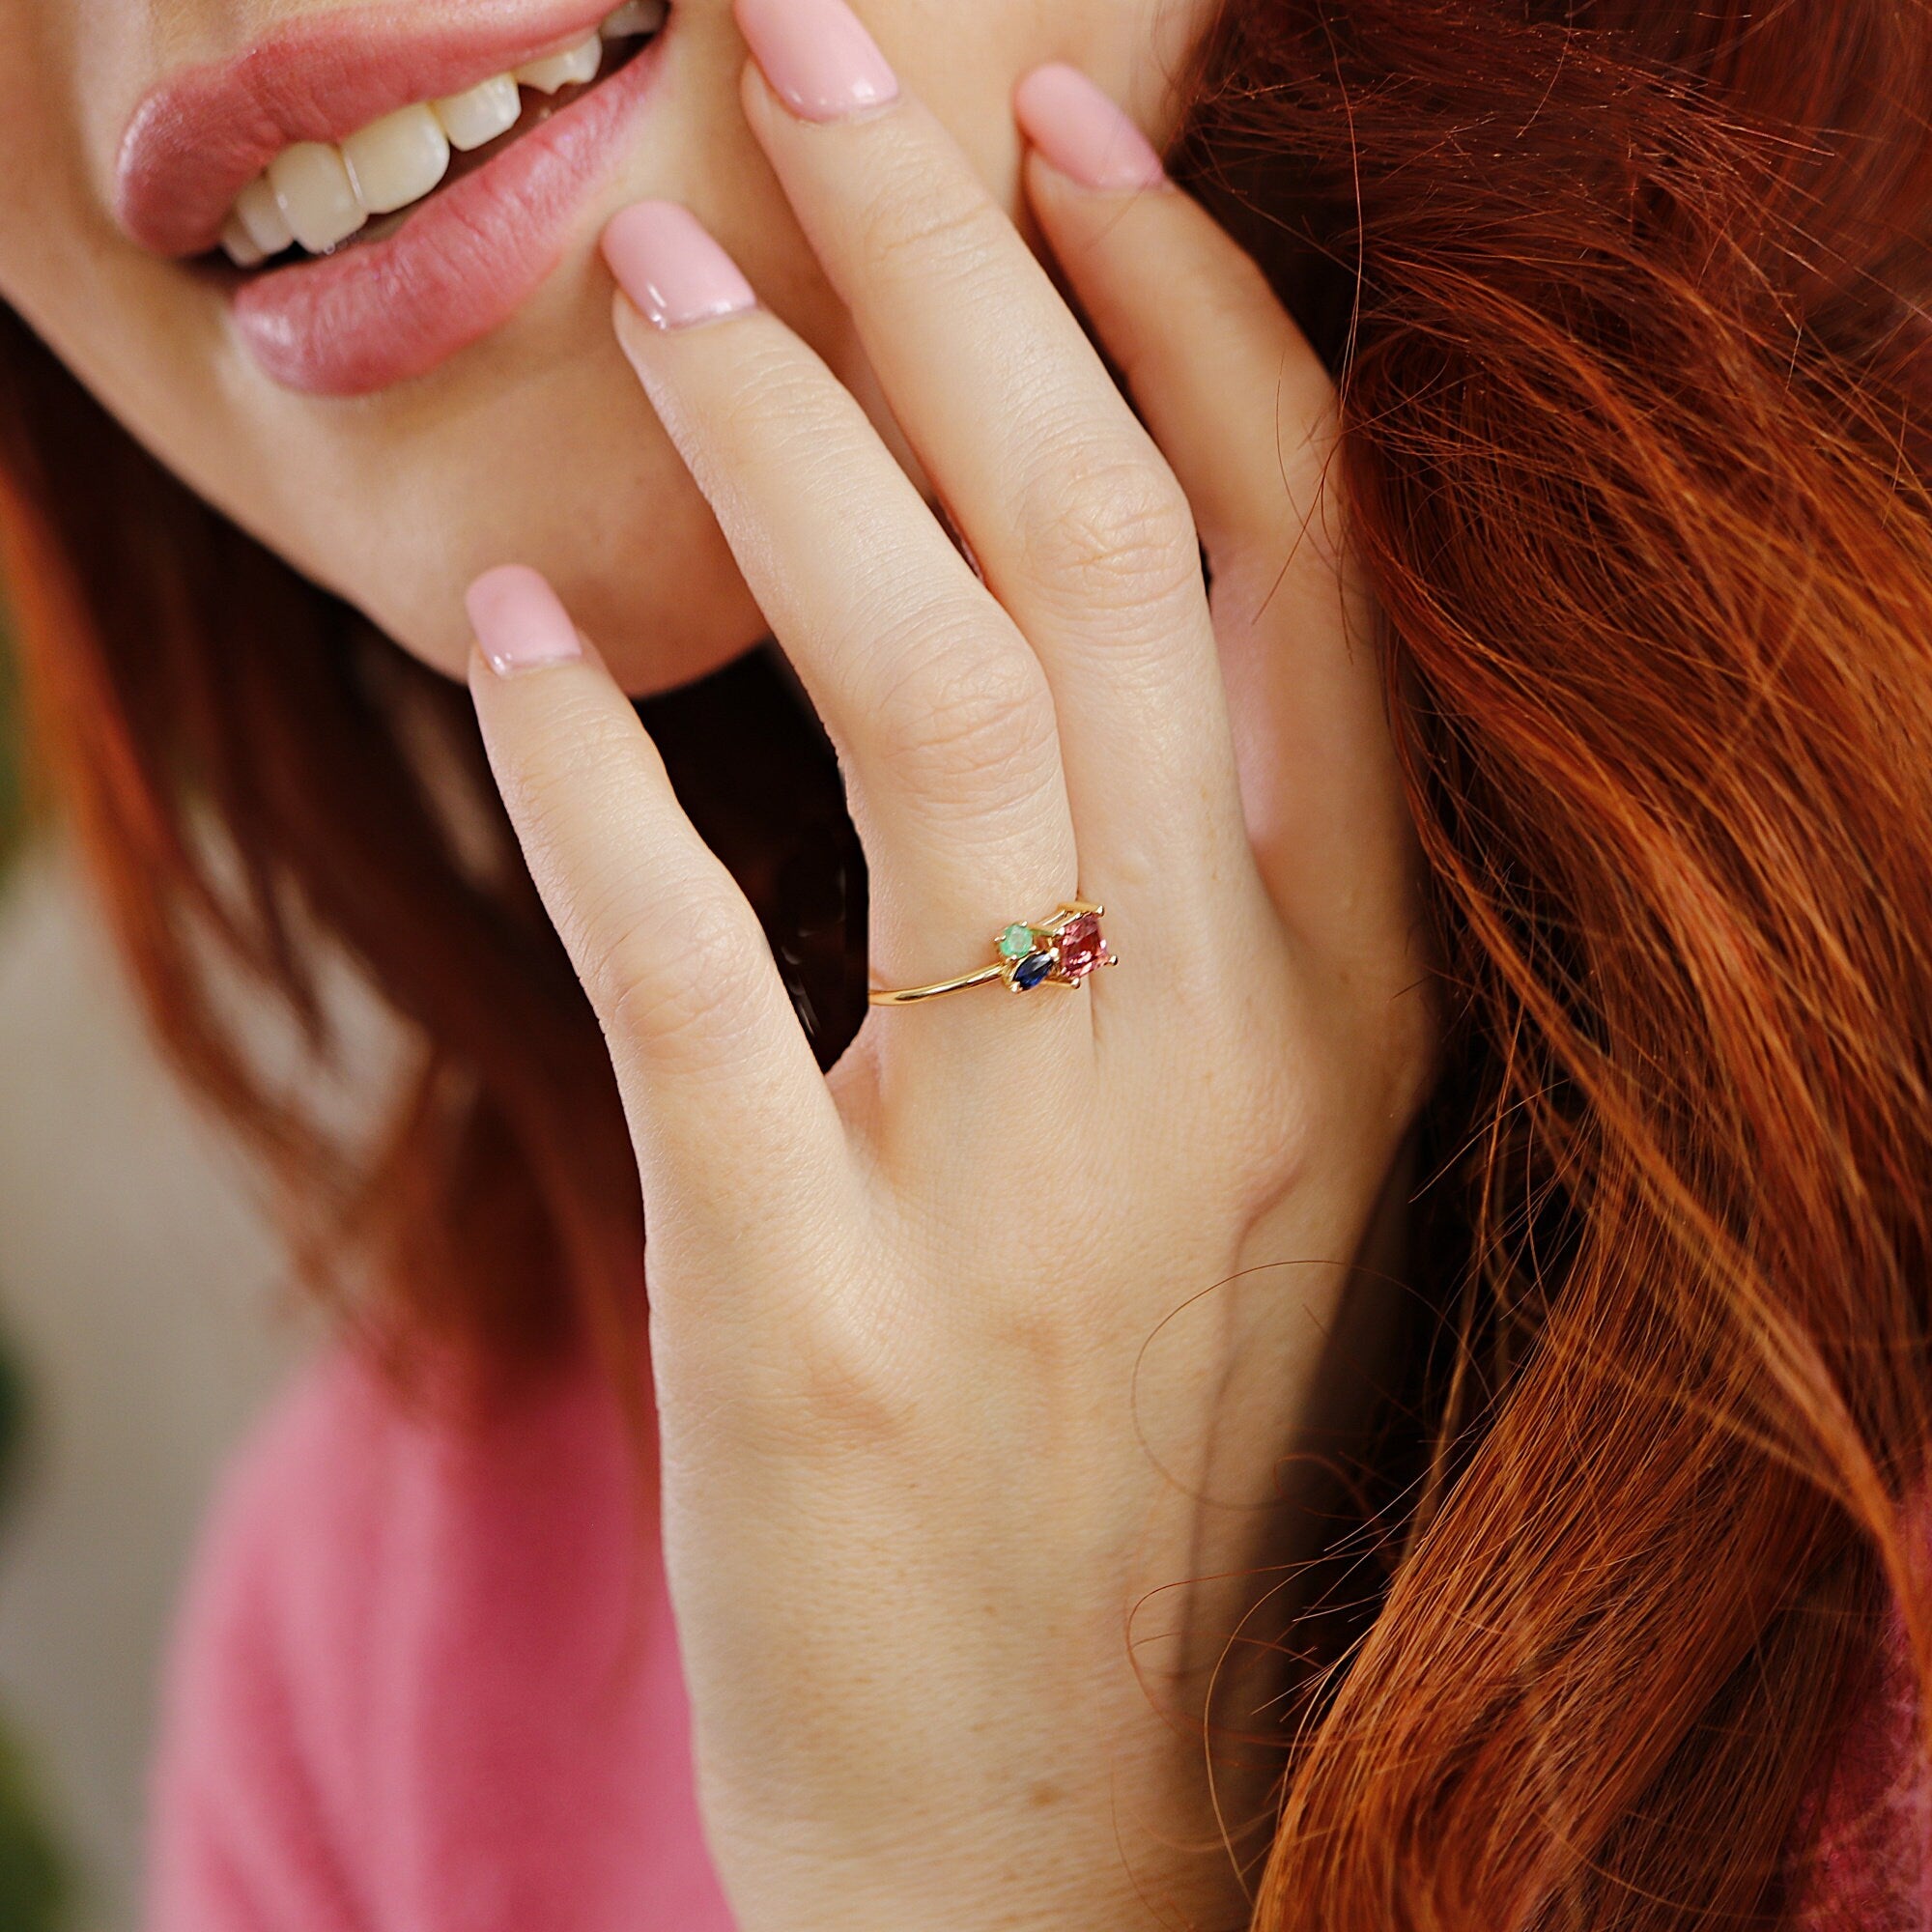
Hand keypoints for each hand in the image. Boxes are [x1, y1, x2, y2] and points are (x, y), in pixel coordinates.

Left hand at [464, 11, 1432, 1928]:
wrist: (1072, 1818)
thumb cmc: (1146, 1446)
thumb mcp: (1247, 1149)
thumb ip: (1198, 895)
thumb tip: (1058, 606)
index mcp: (1359, 1001)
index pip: (1308, 573)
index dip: (1191, 317)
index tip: (1067, 137)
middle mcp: (1236, 1062)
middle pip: (1113, 568)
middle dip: (971, 276)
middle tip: (828, 55)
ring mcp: (1040, 1198)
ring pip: (948, 725)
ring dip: (794, 465)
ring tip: (671, 274)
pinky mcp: (826, 1327)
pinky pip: (714, 989)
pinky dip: (606, 789)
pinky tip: (520, 637)